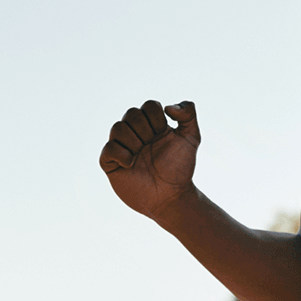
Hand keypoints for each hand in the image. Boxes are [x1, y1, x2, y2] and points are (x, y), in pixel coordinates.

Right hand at [99, 100, 200, 220]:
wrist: (171, 195)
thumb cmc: (180, 167)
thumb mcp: (191, 137)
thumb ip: (188, 113)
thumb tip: (168, 107)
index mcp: (152, 125)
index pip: (148, 105)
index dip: (157, 118)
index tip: (163, 134)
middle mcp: (135, 133)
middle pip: (131, 113)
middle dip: (145, 129)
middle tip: (151, 146)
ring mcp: (122, 147)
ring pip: (117, 127)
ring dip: (133, 141)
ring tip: (141, 156)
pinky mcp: (111, 163)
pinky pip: (108, 148)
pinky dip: (121, 154)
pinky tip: (131, 164)